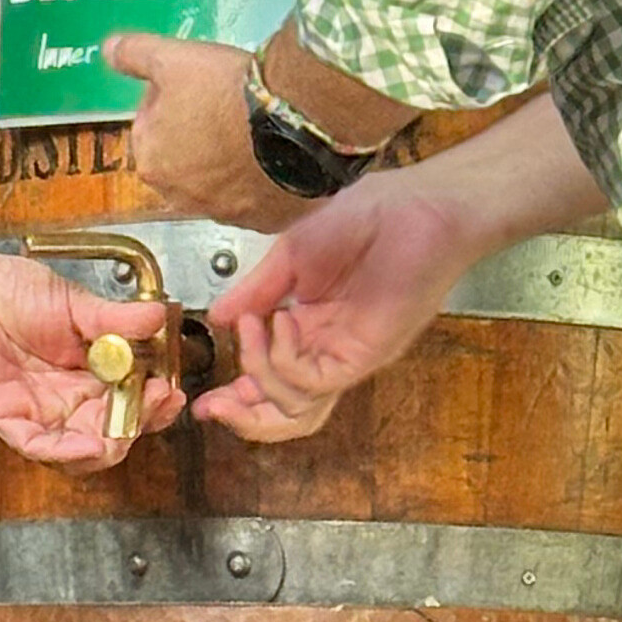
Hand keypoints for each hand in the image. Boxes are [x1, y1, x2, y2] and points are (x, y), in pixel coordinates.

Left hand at [0, 238, 183, 471]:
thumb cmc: (9, 288)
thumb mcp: (73, 302)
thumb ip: (115, 318)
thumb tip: (159, 317)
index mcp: (89, 371)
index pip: (131, 401)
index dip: (154, 403)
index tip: (171, 389)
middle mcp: (67, 398)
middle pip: (113, 431)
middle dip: (140, 422)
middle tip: (157, 401)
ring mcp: (38, 410)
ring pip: (82, 449)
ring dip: (112, 443)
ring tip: (130, 425)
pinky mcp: (7, 415)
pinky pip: (40, 446)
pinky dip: (69, 451)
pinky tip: (93, 445)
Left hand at [106, 31, 313, 232]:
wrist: (296, 120)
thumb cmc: (228, 91)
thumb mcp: (171, 58)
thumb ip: (133, 56)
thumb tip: (108, 50)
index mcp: (152, 162)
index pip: (151, 129)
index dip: (172, 103)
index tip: (196, 89)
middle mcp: (182, 198)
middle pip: (184, 161)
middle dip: (198, 138)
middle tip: (225, 108)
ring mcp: (227, 214)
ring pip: (221, 184)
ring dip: (229, 162)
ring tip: (252, 129)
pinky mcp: (266, 221)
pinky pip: (258, 200)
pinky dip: (262, 182)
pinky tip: (274, 155)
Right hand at [190, 167, 479, 442]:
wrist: (417, 207)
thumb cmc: (367, 219)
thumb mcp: (291, 254)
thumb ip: (256, 290)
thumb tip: (217, 317)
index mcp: (311, 327)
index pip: (273, 377)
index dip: (238, 394)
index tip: (203, 399)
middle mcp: (328, 350)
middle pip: (286, 409)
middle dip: (244, 415)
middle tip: (211, 406)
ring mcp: (347, 355)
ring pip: (300, 407)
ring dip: (261, 381)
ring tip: (249, 333)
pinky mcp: (366, 354)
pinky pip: (316, 380)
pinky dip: (286, 359)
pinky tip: (280, 321)